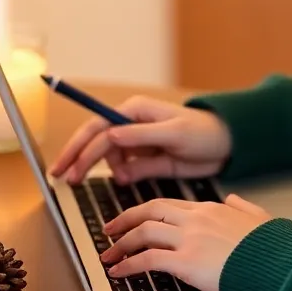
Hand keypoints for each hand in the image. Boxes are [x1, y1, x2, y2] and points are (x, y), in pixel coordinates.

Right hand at [49, 95, 231, 184]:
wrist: (226, 146)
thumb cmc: (204, 131)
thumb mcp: (175, 132)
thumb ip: (141, 135)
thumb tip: (110, 137)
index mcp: (136, 111)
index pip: (98, 126)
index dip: (79, 145)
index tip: (65, 164)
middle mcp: (132, 124)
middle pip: (96, 141)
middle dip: (80, 160)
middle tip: (66, 179)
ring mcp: (138, 142)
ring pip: (109, 158)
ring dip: (108, 169)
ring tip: (120, 177)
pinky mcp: (146, 159)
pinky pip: (126, 169)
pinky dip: (123, 175)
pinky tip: (129, 177)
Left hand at [99, 193, 271, 290]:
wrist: (277, 262)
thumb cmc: (271, 245)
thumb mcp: (258, 217)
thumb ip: (242, 207)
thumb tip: (233, 200)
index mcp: (210, 208)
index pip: (167, 204)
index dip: (144, 212)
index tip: (131, 220)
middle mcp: (196, 219)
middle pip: (149, 211)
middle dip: (123, 221)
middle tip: (108, 232)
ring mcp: (190, 239)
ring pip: (144, 232)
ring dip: (121, 245)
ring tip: (108, 259)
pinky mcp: (186, 262)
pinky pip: (148, 260)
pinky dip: (128, 266)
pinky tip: (119, 274)